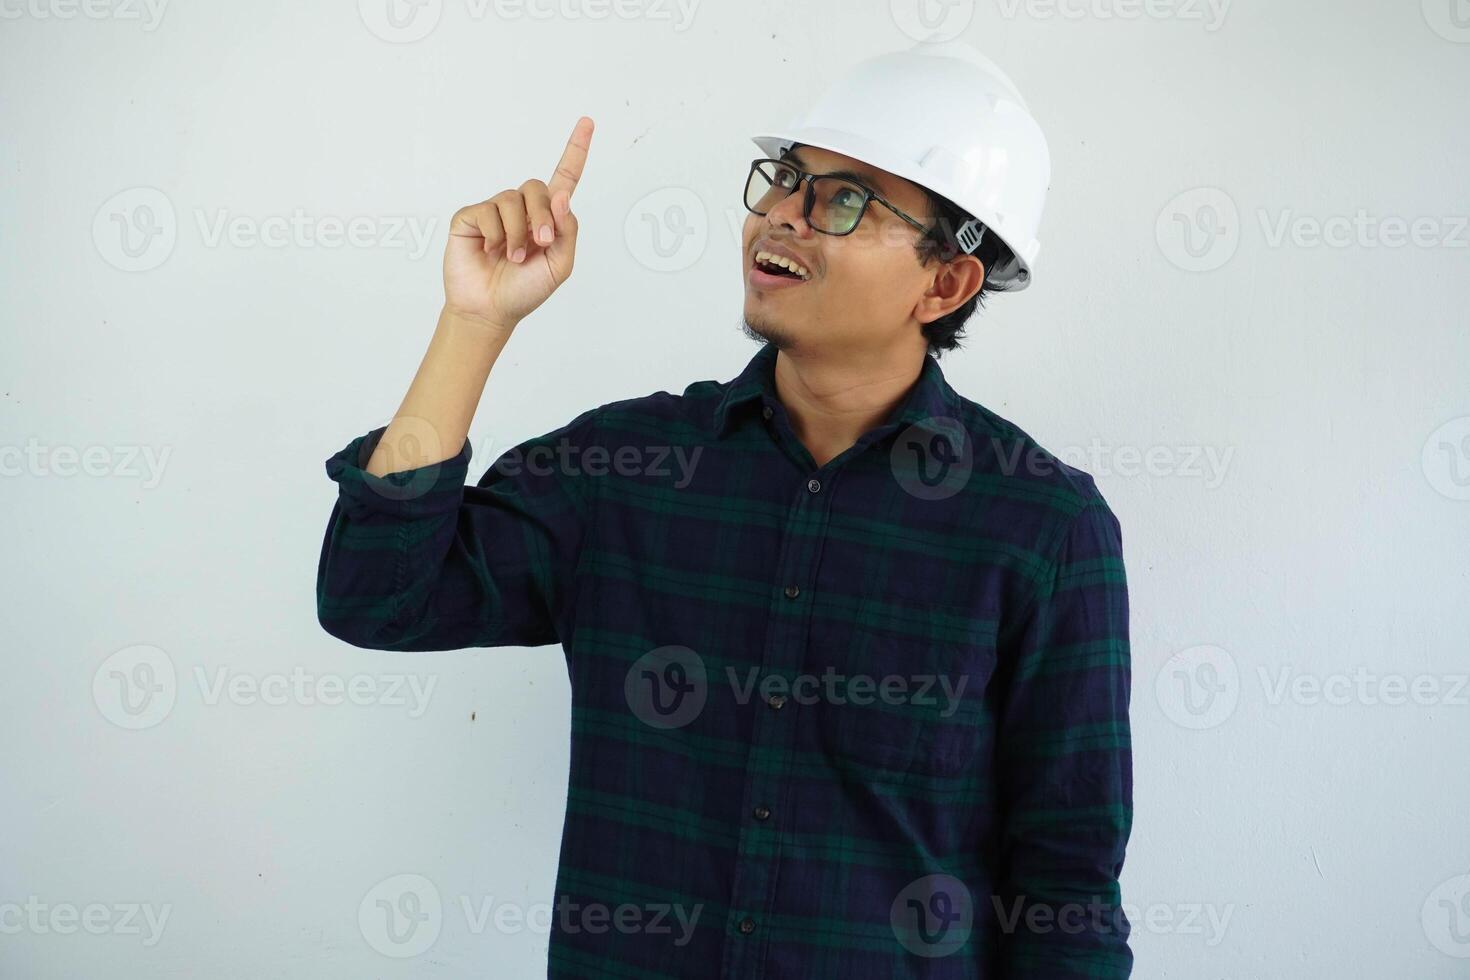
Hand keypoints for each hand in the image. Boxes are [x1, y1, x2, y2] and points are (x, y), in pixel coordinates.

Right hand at [442, 116, 592, 329]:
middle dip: (542, 215)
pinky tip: (489, 250)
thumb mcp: (560, 265)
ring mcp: (495, 211)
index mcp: (547, 218)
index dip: (576, 150)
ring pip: (512, 199)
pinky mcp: (470, 217)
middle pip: (537, 187)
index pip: (564, 178)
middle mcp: (522, 209)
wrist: (491, 310)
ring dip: (517, 232)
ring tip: (513, 257)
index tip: (588, 122)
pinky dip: (493, 234)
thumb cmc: (525, 290)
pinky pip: (487, 211)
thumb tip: (562, 197)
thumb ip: (567, 231)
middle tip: (540, 243)